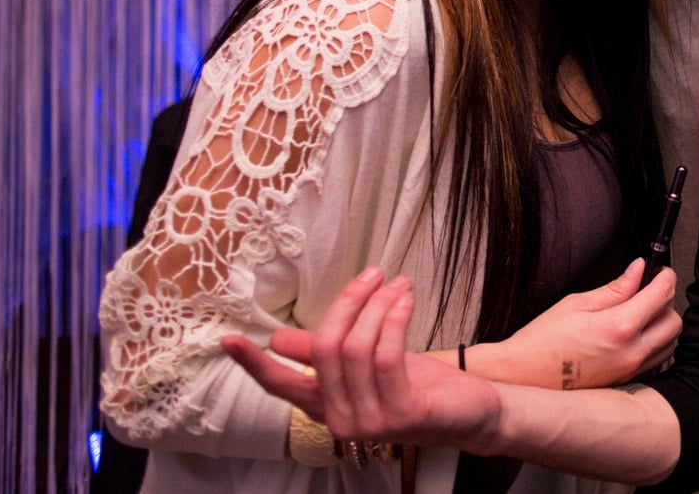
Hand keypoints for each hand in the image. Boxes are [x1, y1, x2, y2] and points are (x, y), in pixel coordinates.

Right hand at [222, 267, 501, 450]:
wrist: (470, 412)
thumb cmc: (417, 384)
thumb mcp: (366, 363)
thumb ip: (322, 354)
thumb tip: (278, 341)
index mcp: (325, 406)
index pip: (280, 386)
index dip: (253, 363)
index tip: (228, 338)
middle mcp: (339, 420)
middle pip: (324, 349)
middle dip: (348, 303)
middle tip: (371, 275)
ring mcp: (369, 422)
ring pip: (356, 348)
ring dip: (378, 306)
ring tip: (397, 284)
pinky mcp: (400, 414)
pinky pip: (386, 355)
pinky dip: (395, 319)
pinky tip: (406, 300)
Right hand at [489, 258, 680, 389]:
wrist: (522, 377)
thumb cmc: (542, 341)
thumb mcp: (577, 303)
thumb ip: (615, 288)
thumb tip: (638, 270)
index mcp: (620, 327)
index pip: (662, 295)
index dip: (665, 276)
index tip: (660, 271)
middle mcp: (630, 352)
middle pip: (674, 321)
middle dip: (666, 301)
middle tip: (648, 291)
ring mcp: (629, 371)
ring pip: (669, 343)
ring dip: (662, 325)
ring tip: (639, 313)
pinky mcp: (625, 382)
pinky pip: (655, 360)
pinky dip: (653, 345)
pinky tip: (632, 336)